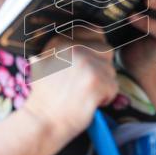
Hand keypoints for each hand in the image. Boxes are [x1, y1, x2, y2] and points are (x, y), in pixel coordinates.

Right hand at [20, 27, 119, 144]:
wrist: (41, 122)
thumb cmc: (45, 98)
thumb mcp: (43, 65)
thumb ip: (58, 51)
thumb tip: (74, 38)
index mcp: (61, 41)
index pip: (95, 32)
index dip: (96, 50)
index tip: (90, 64)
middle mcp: (74, 48)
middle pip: (106, 51)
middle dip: (102, 68)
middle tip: (87, 84)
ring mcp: (86, 64)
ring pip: (111, 71)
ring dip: (103, 85)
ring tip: (85, 95)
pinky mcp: (96, 81)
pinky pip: (114, 87)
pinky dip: (105, 98)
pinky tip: (89, 103)